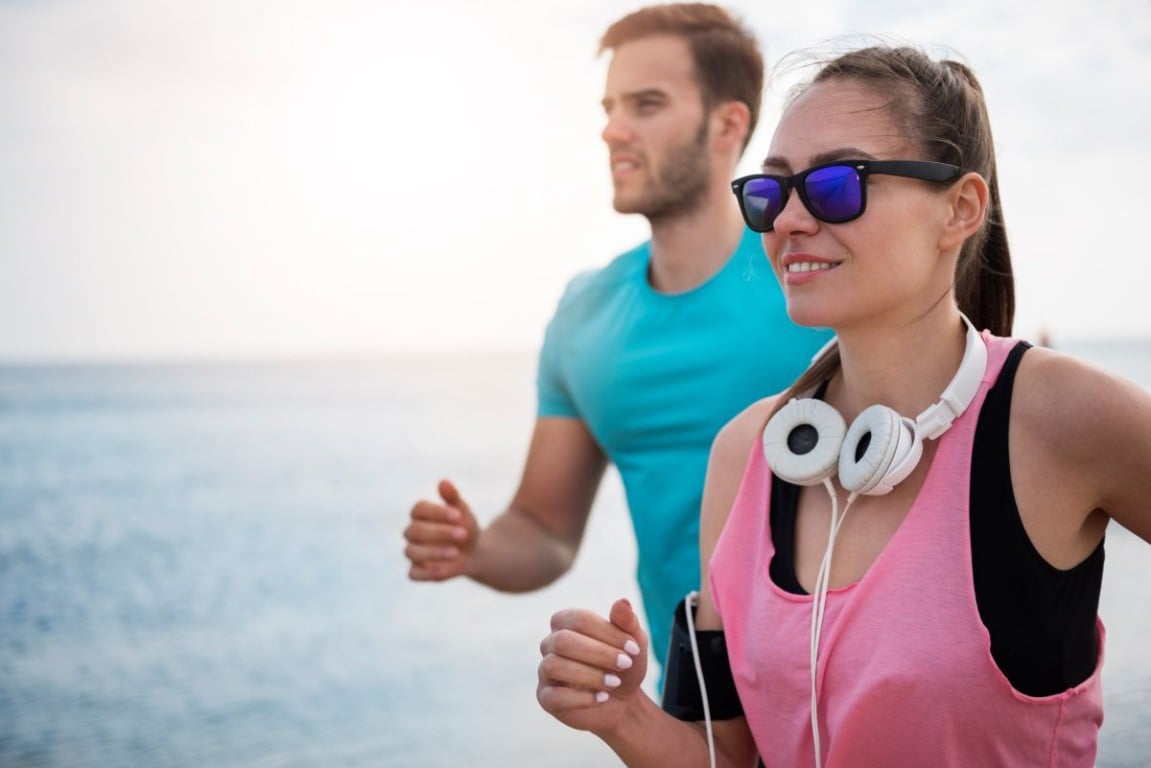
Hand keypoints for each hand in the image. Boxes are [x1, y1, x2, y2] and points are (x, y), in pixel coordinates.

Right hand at [404, 479, 479, 580]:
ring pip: (412, 552)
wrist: (473, 552)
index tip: (459, 515)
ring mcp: (413, 552)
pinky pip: (414, 574)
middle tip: (463, 534)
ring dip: (433, 552)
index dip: (437, 512)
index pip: (419, 509)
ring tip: (456, 552)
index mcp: (420, 514)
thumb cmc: (464, 526)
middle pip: (415, 530)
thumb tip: (443, 482)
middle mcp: (412, 532)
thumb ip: (452, 498)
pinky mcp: (417, 571)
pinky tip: (445, 570)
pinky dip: (427, 573)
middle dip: (439, 532)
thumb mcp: (462, 512)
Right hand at [537, 598, 648, 733]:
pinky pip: (554, 697)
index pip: (580, 619)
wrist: (623, 703)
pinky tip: (603, 698)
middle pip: (563, 641)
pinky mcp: (546, 698)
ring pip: (554, 666)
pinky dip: (582, 698)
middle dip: (598, 653)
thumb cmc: (624, 666)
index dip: (608, 633)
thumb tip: (623, 601)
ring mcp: (545, 671)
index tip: (634, 649)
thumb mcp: (633, 643)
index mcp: (566, 622)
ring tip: (615, 682)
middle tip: (625, 664)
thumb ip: (627, 622)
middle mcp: (550, 643)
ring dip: (590, 675)